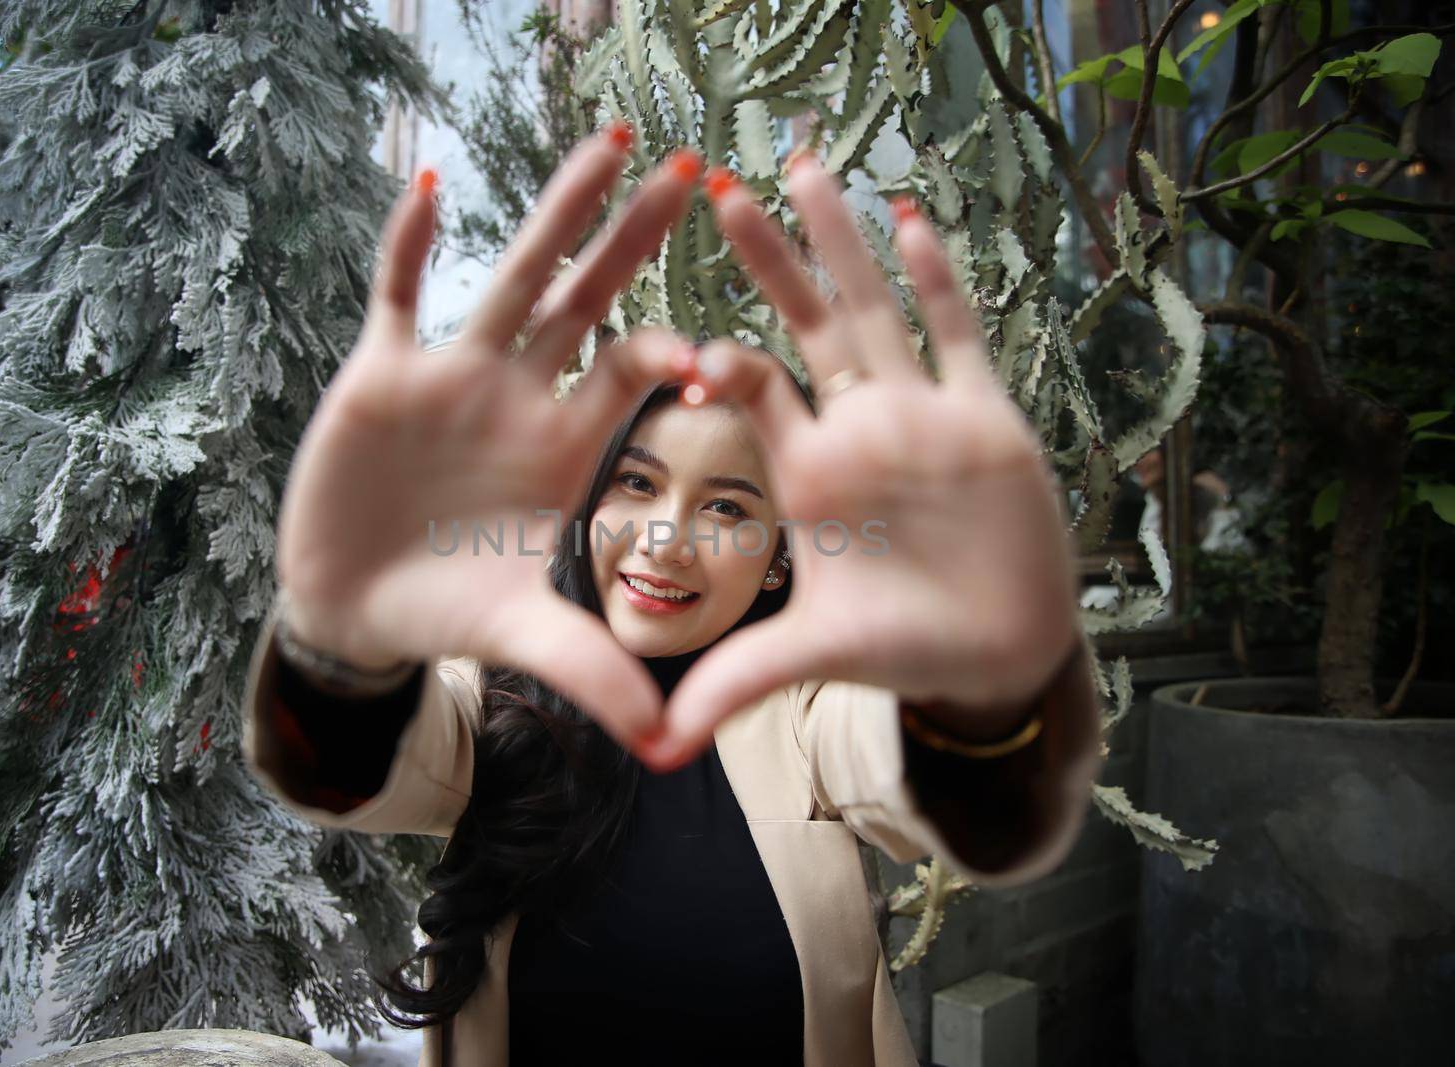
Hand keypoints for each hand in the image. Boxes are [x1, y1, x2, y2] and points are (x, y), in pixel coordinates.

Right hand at [276, 125, 703, 750]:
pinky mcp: (383, 374)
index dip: (672, 358)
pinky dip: (405, 242)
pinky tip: (424, 180)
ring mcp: (455, 376)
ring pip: (512, 274)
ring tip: (606, 142)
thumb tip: (671, 743)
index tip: (711, 356)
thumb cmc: (449, 614)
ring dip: (554, 211)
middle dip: (636, 238)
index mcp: (568, 447)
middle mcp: (523, 396)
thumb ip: (595, 674)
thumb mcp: (525, 639)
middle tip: (693, 172)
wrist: (355, 609)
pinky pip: (395, 293)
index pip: (635, 377)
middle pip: (590, 299)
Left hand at [638, 157, 1080, 768]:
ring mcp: (921, 416)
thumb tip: (650, 748)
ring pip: (877, 311)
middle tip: (717, 188)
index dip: (715, 359)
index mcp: (806, 471)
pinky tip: (915, 222)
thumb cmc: (899, 647)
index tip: (680, 338)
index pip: (750, 392)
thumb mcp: (811, 659)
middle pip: (804, 326)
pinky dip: (942, 285)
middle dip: (767, 260)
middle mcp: (856, 428)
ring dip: (845, 245)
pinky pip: (960, 339)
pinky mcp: (986, 420)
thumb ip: (733, 687)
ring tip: (810, 167)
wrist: (995, 652)